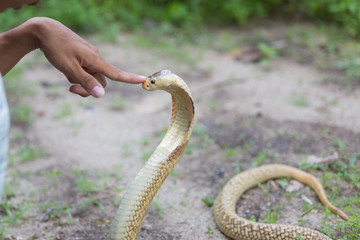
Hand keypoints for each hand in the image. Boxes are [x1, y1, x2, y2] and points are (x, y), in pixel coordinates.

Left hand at [31, 17, 145, 96]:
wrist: (45, 31)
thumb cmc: (56, 48)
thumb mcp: (69, 68)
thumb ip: (85, 81)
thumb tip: (101, 95)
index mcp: (95, 60)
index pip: (116, 73)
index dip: (130, 79)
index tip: (144, 80)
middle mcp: (95, 59)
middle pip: (100, 82)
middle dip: (87, 89)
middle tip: (70, 89)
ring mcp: (89, 58)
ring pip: (91, 78)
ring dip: (80, 82)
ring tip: (66, 75)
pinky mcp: (83, 58)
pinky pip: (85, 72)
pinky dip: (77, 75)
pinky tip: (66, 69)